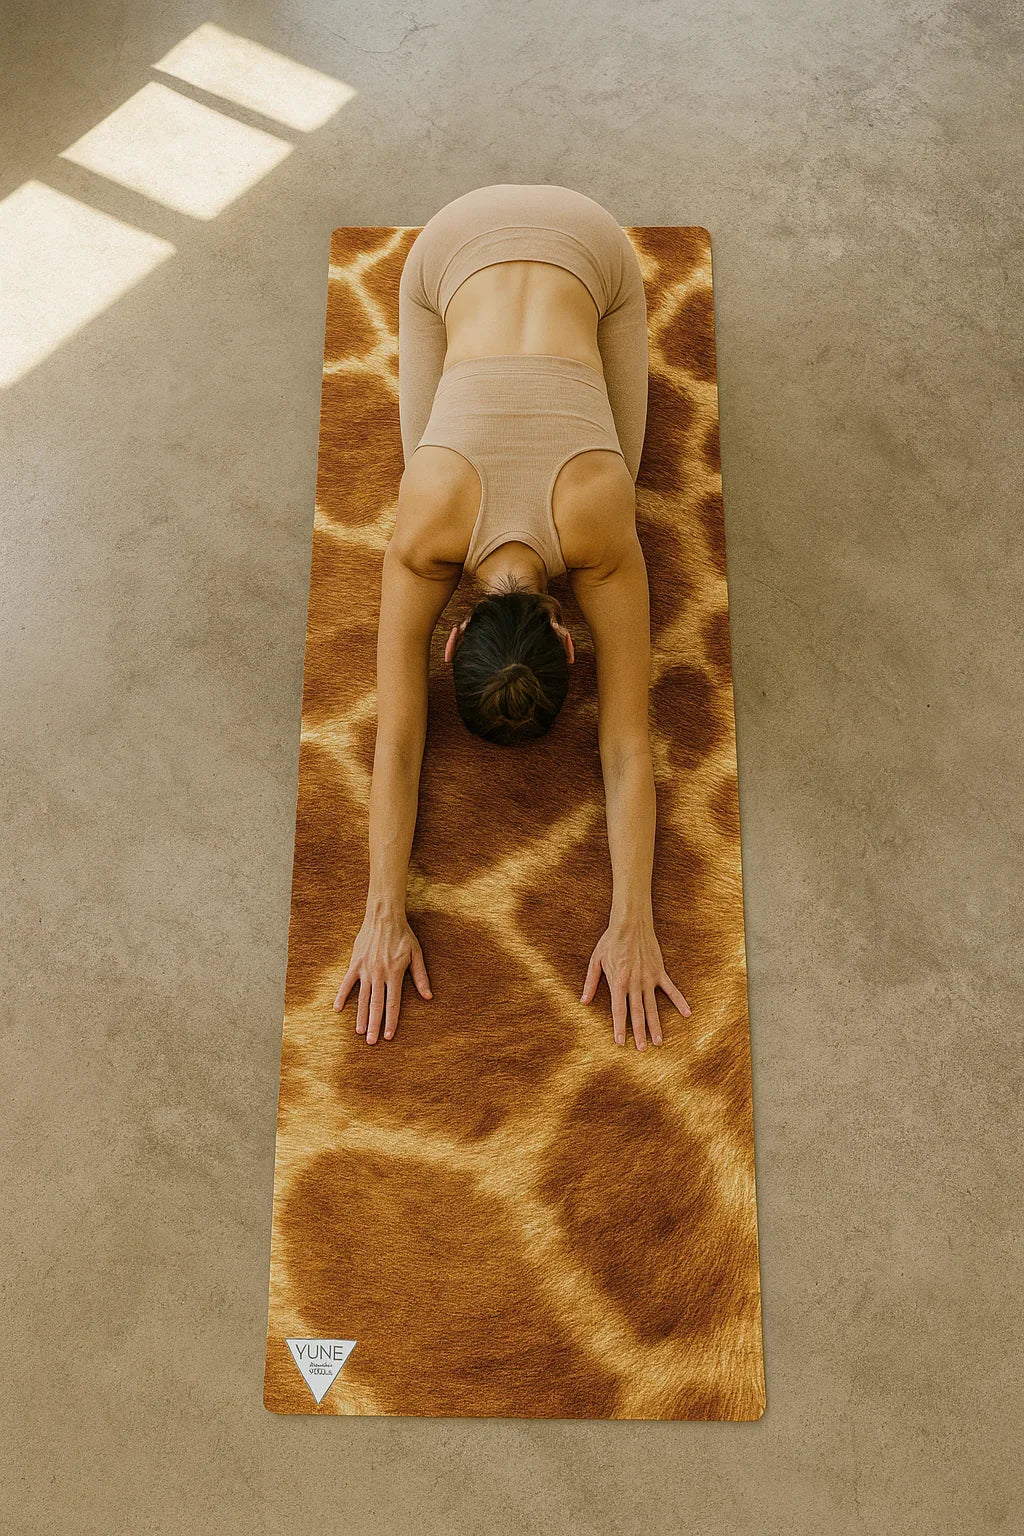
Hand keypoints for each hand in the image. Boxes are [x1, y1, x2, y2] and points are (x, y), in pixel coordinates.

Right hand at [333, 907, 431, 1043]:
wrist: (384, 916)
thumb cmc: (403, 935)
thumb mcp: (416, 954)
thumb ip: (421, 977)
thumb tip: (428, 996)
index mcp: (395, 974)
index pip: (393, 1004)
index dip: (391, 1022)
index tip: (388, 1036)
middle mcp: (379, 974)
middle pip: (376, 1006)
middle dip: (374, 1026)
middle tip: (371, 1042)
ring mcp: (365, 969)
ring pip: (362, 998)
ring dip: (360, 1016)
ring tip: (360, 1032)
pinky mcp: (355, 963)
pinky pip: (346, 983)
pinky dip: (341, 996)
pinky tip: (338, 1009)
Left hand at [580, 917, 690, 1049]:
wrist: (630, 923)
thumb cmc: (610, 941)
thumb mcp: (595, 961)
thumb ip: (590, 983)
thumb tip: (583, 1001)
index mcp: (618, 982)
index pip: (619, 1010)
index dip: (619, 1027)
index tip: (620, 1042)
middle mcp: (635, 983)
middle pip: (637, 1013)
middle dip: (639, 1033)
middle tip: (641, 1050)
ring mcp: (649, 978)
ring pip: (653, 1007)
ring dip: (656, 1025)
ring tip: (658, 1042)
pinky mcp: (659, 972)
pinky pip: (671, 989)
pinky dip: (679, 1001)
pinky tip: (687, 1014)